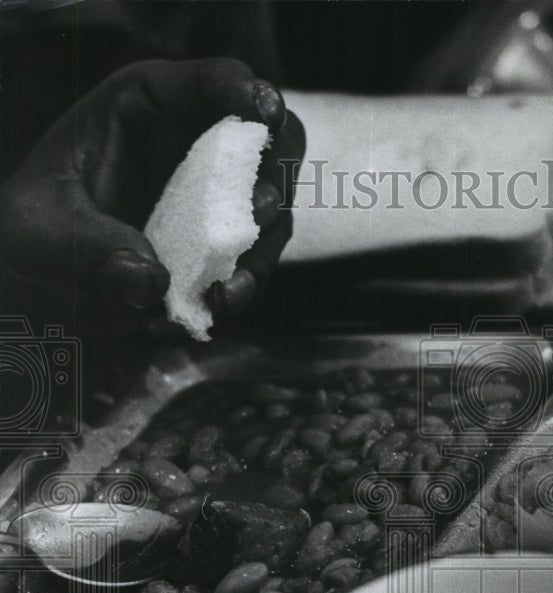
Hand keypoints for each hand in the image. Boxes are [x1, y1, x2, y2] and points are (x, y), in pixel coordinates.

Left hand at [0, 58, 304, 331]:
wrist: (37, 282)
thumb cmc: (32, 233)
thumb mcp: (43, 230)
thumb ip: (92, 248)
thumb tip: (150, 279)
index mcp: (146, 108)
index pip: (213, 83)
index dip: (247, 93)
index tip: (264, 117)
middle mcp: (192, 147)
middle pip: (270, 141)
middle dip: (275, 174)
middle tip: (259, 210)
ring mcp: (213, 201)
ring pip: (271, 212)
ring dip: (261, 250)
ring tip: (230, 290)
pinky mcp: (219, 250)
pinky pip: (253, 263)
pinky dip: (244, 286)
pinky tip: (215, 305)